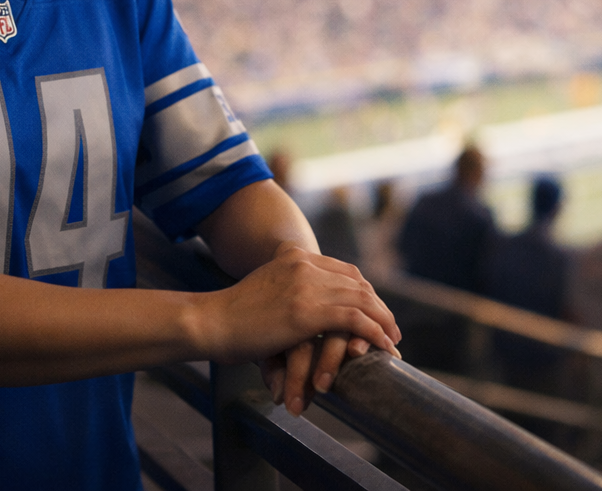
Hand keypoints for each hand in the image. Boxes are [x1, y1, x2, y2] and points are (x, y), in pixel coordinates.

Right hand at [197, 243, 399, 413]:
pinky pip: (355, 319)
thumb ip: (288, 290)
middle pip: (357, 282)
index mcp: (294, 255)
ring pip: (362, 299)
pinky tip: (381, 346)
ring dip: (382, 321)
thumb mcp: (265, 289)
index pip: (344, 270)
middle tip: (390, 328)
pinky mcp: (308, 310)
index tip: (375, 311)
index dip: (365, 291)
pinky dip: (374, 332)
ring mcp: (307, 285)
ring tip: (392, 341)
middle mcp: (304, 263)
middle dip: (378, 307)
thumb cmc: (231, 315)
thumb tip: (304, 314)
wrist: (210, 321)